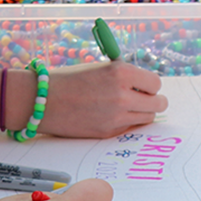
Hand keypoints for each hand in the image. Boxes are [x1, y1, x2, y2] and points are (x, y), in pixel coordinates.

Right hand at [40, 61, 167, 137]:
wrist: (42, 100)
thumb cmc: (69, 80)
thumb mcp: (101, 68)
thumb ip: (125, 76)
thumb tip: (146, 85)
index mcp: (121, 72)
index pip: (155, 83)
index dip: (150, 84)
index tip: (145, 85)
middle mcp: (122, 94)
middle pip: (158, 103)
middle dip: (153, 100)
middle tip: (145, 98)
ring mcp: (116, 116)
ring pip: (147, 117)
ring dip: (142, 111)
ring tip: (127, 106)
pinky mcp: (108, 132)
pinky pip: (130, 127)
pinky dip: (127, 121)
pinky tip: (113, 114)